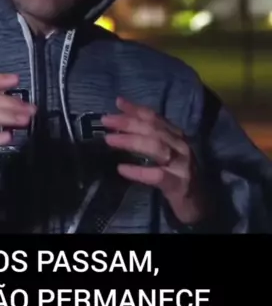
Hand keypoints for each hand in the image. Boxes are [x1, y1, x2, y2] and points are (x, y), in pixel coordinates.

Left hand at [101, 97, 206, 224]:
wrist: (199, 203)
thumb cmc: (177, 173)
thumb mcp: (165, 151)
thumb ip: (148, 137)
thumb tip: (122, 122)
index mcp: (176, 135)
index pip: (154, 117)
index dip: (136, 109)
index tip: (117, 102)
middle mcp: (180, 145)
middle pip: (153, 129)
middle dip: (128, 122)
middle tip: (106, 120)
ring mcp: (181, 164)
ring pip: (156, 147)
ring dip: (131, 141)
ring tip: (109, 140)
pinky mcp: (178, 184)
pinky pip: (157, 175)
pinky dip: (138, 171)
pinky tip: (122, 169)